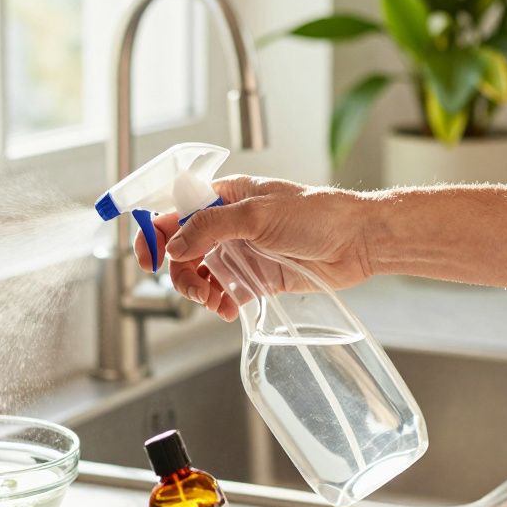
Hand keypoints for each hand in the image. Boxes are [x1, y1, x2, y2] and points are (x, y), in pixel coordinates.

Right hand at [133, 176, 375, 319]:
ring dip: (197, 291)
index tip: (148, 259)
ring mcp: (240, 252)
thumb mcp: (258, 214)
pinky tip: (226, 309)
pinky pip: (223, 292)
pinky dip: (218, 303)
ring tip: (213, 302)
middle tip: (195, 290)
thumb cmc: (317, 215)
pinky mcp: (256, 277)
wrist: (358, 242)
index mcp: (224, 197)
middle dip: (180, 273)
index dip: (155, 235)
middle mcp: (227, 224)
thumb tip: (175, 245)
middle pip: (181, 250)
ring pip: (199, 274)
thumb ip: (212, 227)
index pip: (175, 212)